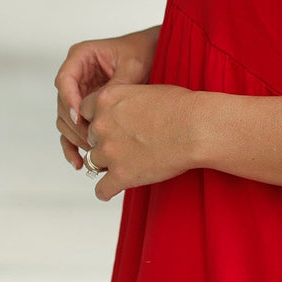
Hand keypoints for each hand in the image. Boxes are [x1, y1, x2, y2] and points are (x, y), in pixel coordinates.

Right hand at [55, 28, 159, 170]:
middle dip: (74, 125)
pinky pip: (73, 129)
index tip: (80, 116)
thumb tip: (102, 111)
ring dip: (74, 138)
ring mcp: (78, 93)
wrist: (154, 54)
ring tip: (91, 153)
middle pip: (63, 104)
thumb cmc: (143, 52)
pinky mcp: (84, 110)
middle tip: (90, 141)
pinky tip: (79, 162)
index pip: (64, 80)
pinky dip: (74, 145)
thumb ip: (116, 86)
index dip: (69, 100)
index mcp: (80, 56)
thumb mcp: (132, 66)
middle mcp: (75, 75)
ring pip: (66, 120)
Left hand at [80, 83, 200, 200]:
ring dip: (107, 164)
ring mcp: (109, 152)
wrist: (197, 128)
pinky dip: (108, 190)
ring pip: (93, 163)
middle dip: (105, 140)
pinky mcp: (120, 176)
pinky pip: (101, 190)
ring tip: (126, 163)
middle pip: (90, 137)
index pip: (84, 111)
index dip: (98, 117)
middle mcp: (102, 125)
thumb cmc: (181, 106)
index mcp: (107, 99)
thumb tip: (124, 107)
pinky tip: (116, 187)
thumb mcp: (146, 90)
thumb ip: (125, 99)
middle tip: (126, 143)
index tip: (111, 123)